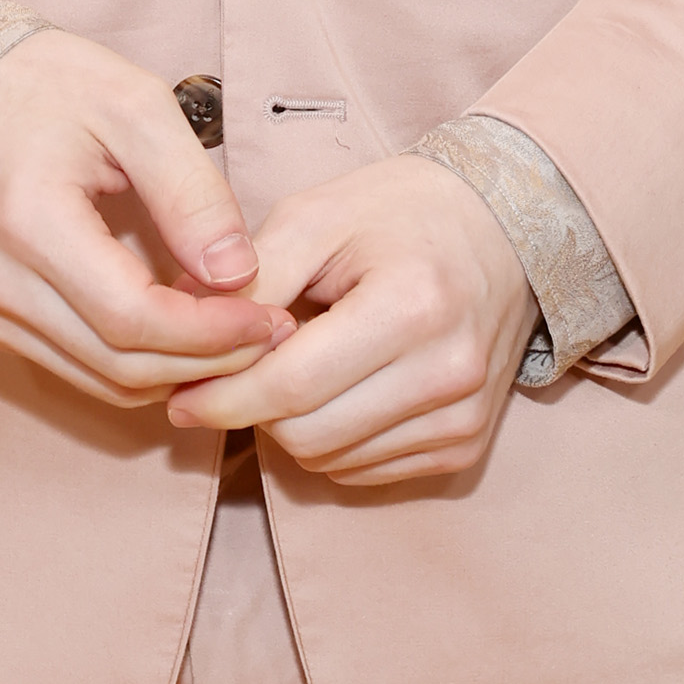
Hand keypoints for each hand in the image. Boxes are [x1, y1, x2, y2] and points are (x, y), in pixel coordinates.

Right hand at [0, 28, 293, 413]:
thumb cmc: (51, 85)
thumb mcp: (135, 107)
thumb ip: (190, 191)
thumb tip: (238, 273)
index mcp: (29, 221)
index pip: (131, 317)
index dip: (210, 333)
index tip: (267, 316)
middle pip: (120, 364)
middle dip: (207, 361)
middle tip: (269, 332)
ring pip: (103, 380)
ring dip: (179, 372)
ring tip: (238, 335)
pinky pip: (80, 368)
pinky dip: (140, 365)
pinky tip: (185, 334)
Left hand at [164, 154, 538, 486]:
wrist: (504, 227)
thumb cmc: (401, 211)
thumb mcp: (319, 215)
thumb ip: (254, 277)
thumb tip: (187, 335)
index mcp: (411, 305)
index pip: (292, 385)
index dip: (223, 396)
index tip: (179, 393)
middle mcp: (447, 372)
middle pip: (307, 434)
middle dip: (252, 410)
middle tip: (236, 370)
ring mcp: (463, 416)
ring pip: (331, 461)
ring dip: (292, 426)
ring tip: (295, 366)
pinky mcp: (466, 445)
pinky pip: (365, 471)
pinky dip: (332, 440)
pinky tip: (336, 388)